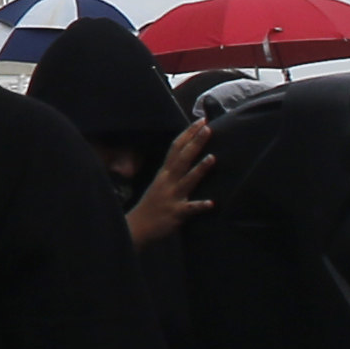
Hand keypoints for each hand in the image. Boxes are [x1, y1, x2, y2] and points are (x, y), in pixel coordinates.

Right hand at [127, 119, 213, 246]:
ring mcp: (172, 196)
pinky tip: (211, 203)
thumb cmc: (152, 205)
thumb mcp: (160, 183)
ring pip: (187, 180)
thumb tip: (188, 157)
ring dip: (199, 169)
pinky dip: (200, 205)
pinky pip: (189, 209)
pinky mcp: (176, 213)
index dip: (188, 133)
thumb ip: (173, 171)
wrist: (137, 228)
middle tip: (208, 128)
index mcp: (165, 173)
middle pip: (182, 158)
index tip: (201, 120)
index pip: (176, 147)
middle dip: (195, 142)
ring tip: (213, 158)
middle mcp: (168, 181)